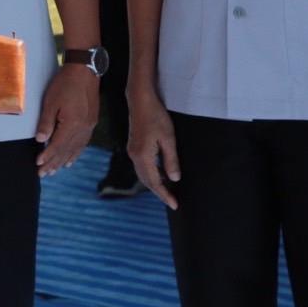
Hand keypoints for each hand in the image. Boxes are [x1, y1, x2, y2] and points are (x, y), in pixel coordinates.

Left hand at [34, 64, 98, 175]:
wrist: (85, 72)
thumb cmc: (65, 84)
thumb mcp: (51, 102)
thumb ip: (46, 122)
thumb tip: (40, 140)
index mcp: (73, 124)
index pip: (57, 146)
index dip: (47, 156)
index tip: (38, 165)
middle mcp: (83, 129)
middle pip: (66, 151)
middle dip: (53, 163)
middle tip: (42, 174)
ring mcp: (89, 127)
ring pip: (75, 149)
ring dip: (63, 160)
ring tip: (54, 170)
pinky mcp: (91, 123)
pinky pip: (82, 143)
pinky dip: (75, 153)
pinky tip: (70, 160)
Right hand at [127, 91, 179, 208]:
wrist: (140, 101)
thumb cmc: (156, 117)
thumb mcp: (168, 139)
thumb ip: (171, 160)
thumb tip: (174, 179)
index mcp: (143, 156)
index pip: (154, 182)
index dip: (164, 194)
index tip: (175, 205)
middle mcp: (134, 155)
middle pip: (146, 180)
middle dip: (159, 192)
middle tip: (173, 201)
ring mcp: (132, 150)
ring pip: (143, 174)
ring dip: (155, 183)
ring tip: (168, 190)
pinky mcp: (134, 146)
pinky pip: (142, 166)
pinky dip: (151, 173)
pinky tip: (161, 173)